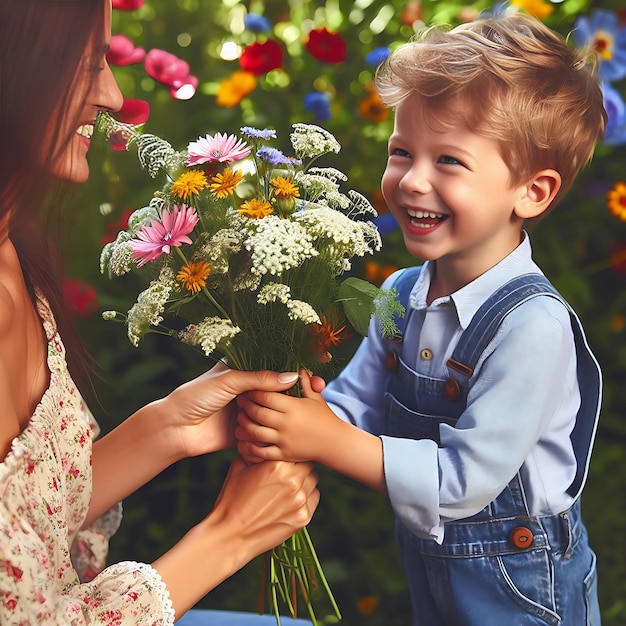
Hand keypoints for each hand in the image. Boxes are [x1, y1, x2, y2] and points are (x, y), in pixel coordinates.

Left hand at [162, 362, 310, 458]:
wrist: (175, 429)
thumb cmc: (196, 396)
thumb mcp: (229, 381)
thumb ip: (259, 378)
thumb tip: (291, 376)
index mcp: (241, 370)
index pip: (271, 364)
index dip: (291, 365)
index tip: (312, 366)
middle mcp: (246, 389)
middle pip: (277, 387)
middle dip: (297, 388)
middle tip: (318, 386)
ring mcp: (248, 410)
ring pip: (275, 408)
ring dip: (292, 408)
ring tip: (313, 404)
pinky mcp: (247, 431)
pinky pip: (267, 429)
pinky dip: (281, 427)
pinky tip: (299, 424)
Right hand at [208, 456, 319, 558]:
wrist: (230, 535)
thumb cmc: (232, 500)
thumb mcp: (239, 466)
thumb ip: (258, 452)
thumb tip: (267, 444)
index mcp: (276, 464)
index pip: (295, 450)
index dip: (290, 454)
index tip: (286, 459)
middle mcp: (292, 481)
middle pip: (308, 464)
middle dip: (299, 466)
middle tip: (287, 474)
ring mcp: (300, 500)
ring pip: (313, 481)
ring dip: (304, 481)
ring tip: (287, 489)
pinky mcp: (303, 518)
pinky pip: (313, 499)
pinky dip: (305, 498)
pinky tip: (289, 502)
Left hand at [235, 369, 340, 464]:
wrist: (338, 445)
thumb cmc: (325, 418)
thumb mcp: (315, 398)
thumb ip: (304, 383)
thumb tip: (296, 370)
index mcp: (293, 406)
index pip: (266, 395)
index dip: (255, 391)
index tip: (250, 388)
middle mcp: (286, 423)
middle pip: (258, 412)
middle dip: (247, 406)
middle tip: (241, 401)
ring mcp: (283, 440)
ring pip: (255, 432)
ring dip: (244, 424)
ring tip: (240, 418)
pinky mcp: (282, 455)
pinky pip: (260, 452)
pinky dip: (249, 446)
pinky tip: (244, 441)